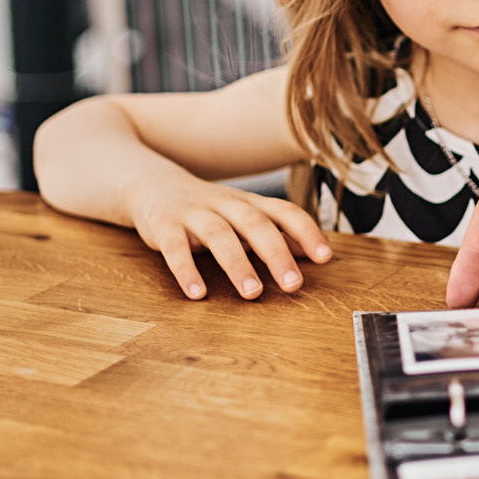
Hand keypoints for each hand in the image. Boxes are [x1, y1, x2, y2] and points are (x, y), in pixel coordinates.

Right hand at [125, 173, 332, 300]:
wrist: (153, 185)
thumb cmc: (209, 209)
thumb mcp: (245, 216)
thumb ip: (279, 233)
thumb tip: (318, 253)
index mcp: (250, 203)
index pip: (285, 212)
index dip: (307, 232)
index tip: (325, 257)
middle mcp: (226, 204)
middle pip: (255, 225)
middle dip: (277, 254)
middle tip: (293, 284)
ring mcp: (194, 213)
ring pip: (220, 235)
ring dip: (238, 264)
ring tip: (252, 293)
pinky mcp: (165, 226)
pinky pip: (175, 248)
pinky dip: (186, 270)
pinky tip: (197, 293)